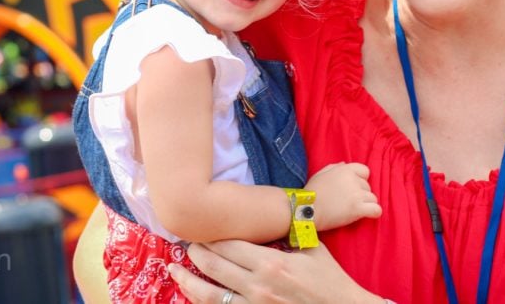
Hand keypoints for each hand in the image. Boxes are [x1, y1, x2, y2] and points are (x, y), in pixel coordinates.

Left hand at [169, 240, 382, 303]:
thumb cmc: (330, 280)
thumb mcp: (313, 248)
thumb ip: (291, 231)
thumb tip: (277, 209)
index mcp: (272, 263)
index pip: (231, 245)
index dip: (212, 236)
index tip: (201, 228)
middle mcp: (258, 285)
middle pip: (215, 267)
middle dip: (196, 254)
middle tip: (186, 244)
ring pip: (210, 295)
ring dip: (189, 282)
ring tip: (174, 271)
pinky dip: (204, 303)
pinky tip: (194, 296)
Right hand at [304, 163, 381, 230]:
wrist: (305, 210)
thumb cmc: (310, 192)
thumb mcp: (320, 174)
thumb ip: (334, 167)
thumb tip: (345, 164)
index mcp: (345, 169)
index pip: (365, 171)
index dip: (360, 180)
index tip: (352, 189)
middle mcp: (353, 180)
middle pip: (368, 187)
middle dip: (361, 194)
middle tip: (348, 202)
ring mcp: (356, 194)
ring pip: (373, 198)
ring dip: (366, 204)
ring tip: (353, 210)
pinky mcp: (358, 209)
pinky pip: (376, 210)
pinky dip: (374, 213)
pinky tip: (367, 215)